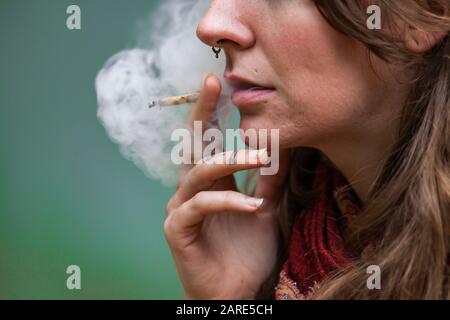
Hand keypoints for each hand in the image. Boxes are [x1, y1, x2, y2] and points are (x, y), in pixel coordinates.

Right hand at [164, 74, 289, 299]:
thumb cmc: (247, 253)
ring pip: (198, 173)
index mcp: (209, 184)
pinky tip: (252, 207)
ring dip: (228, 160)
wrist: (237, 292)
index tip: (219, 83)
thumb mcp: (265, 210)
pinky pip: (200, 207)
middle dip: (202, 115)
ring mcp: (180, 209)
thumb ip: (269, 181)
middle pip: (191, 146)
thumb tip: (281, 148)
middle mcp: (190, 191)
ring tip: (259, 156)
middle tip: (213, 85)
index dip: (211, 113)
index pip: (207, 142)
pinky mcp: (178, 230)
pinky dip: (227, 202)